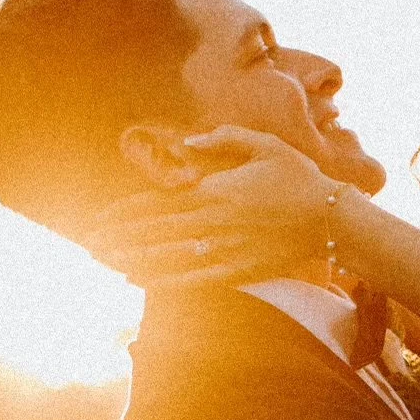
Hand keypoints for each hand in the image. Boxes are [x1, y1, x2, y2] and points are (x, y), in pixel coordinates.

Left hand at [85, 126, 337, 288]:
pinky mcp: (238, 271)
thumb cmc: (299, 177)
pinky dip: (161, 280)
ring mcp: (225, 249)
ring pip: (167, 257)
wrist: (333, 219)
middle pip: (154, 232)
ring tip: (102, 262)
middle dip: (117, 238)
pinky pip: (191, 279)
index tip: (97, 219)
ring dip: (131, 260)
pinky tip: (138, 280)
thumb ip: (224, 139)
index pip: (159, 202)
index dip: (124, 212)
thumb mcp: (264, 144)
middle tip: (86, 244)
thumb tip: (190, 141)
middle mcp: (215, 222)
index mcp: (216, 190)